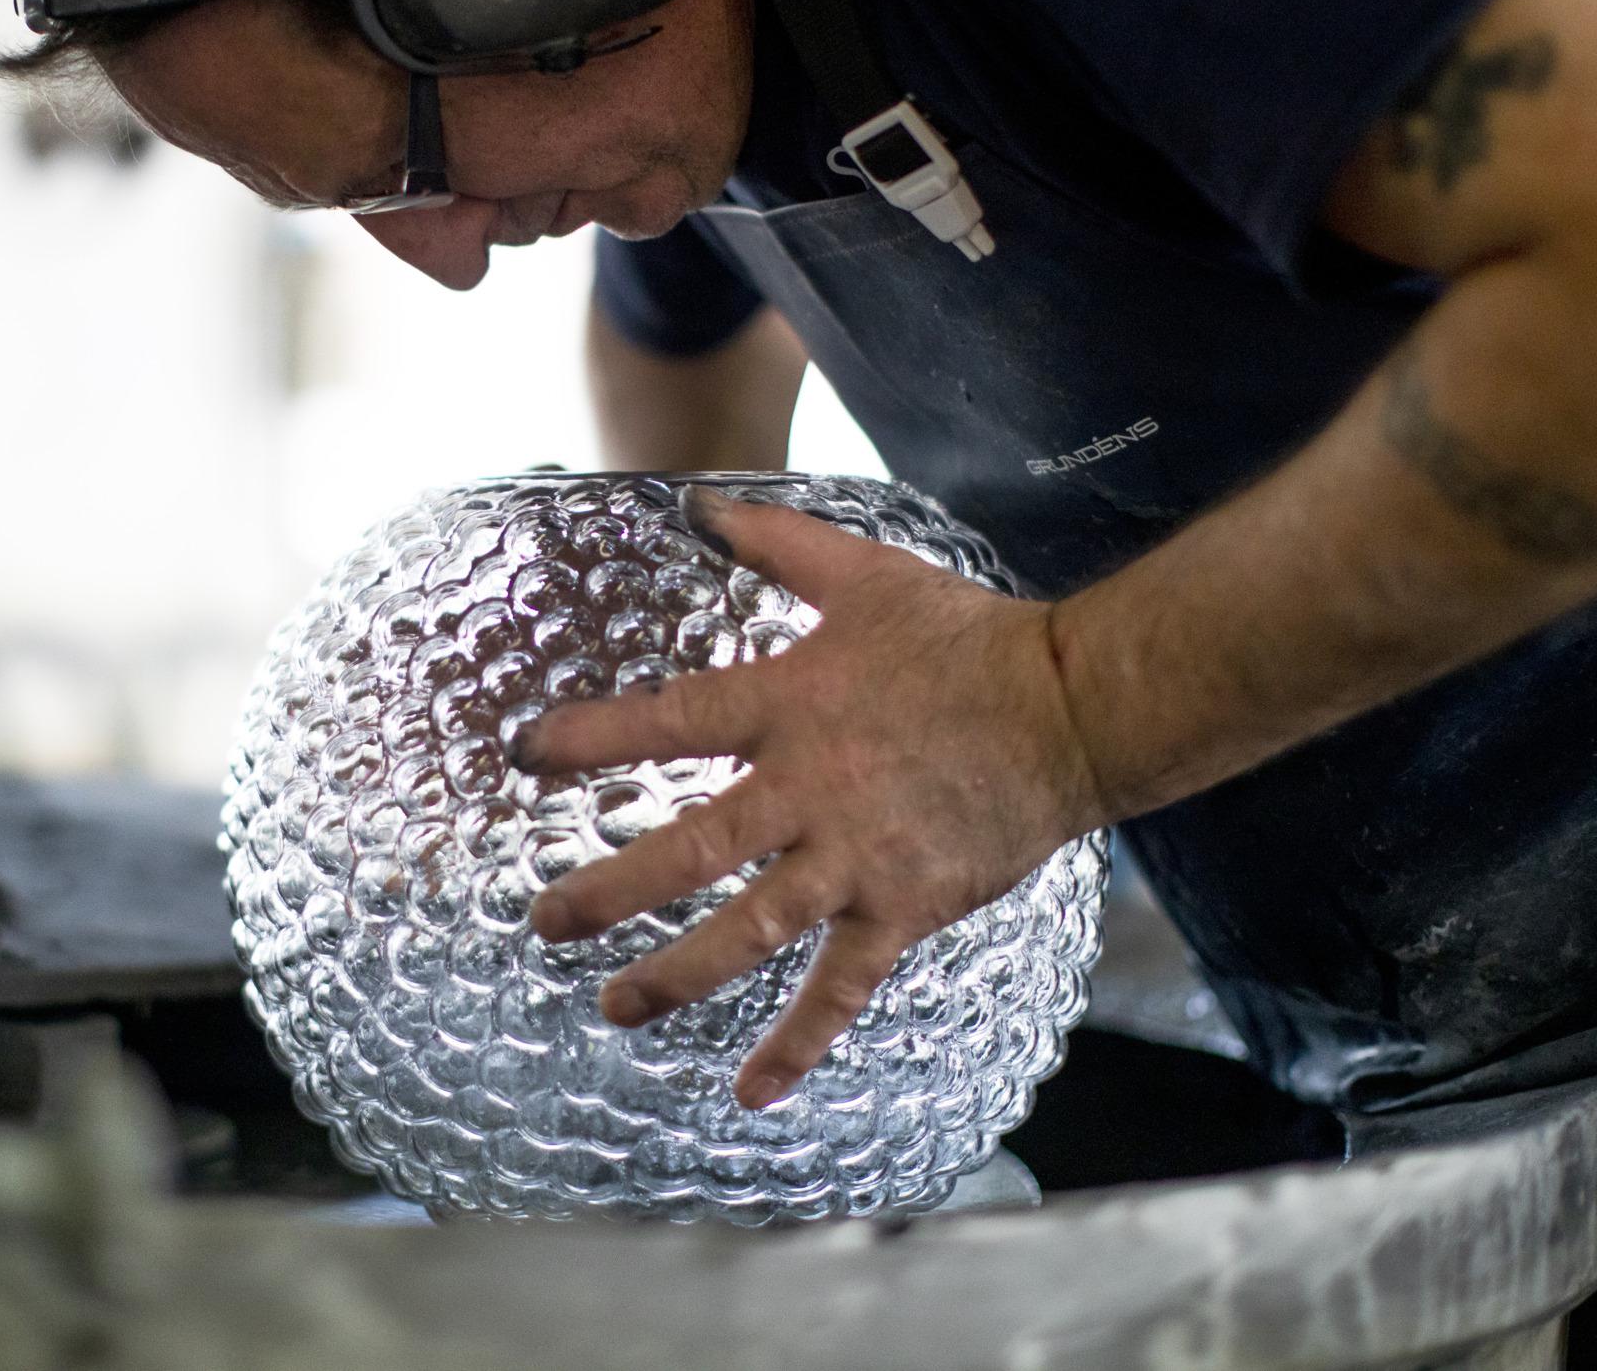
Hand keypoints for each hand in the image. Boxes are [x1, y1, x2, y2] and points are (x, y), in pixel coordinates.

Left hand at [518, 488, 1107, 1108]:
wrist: (1074, 707)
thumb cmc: (966, 638)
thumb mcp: (864, 575)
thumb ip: (774, 544)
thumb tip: (697, 503)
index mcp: (790, 703)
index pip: (669, 720)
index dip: (592, 738)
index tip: (522, 756)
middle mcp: (810, 788)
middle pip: (692, 847)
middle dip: (610, 889)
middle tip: (544, 921)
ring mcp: (857, 858)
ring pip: (752, 928)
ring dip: (678, 973)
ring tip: (615, 1006)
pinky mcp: (905, 909)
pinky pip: (842, 987)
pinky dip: (798, 1044)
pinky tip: (750, 1092)